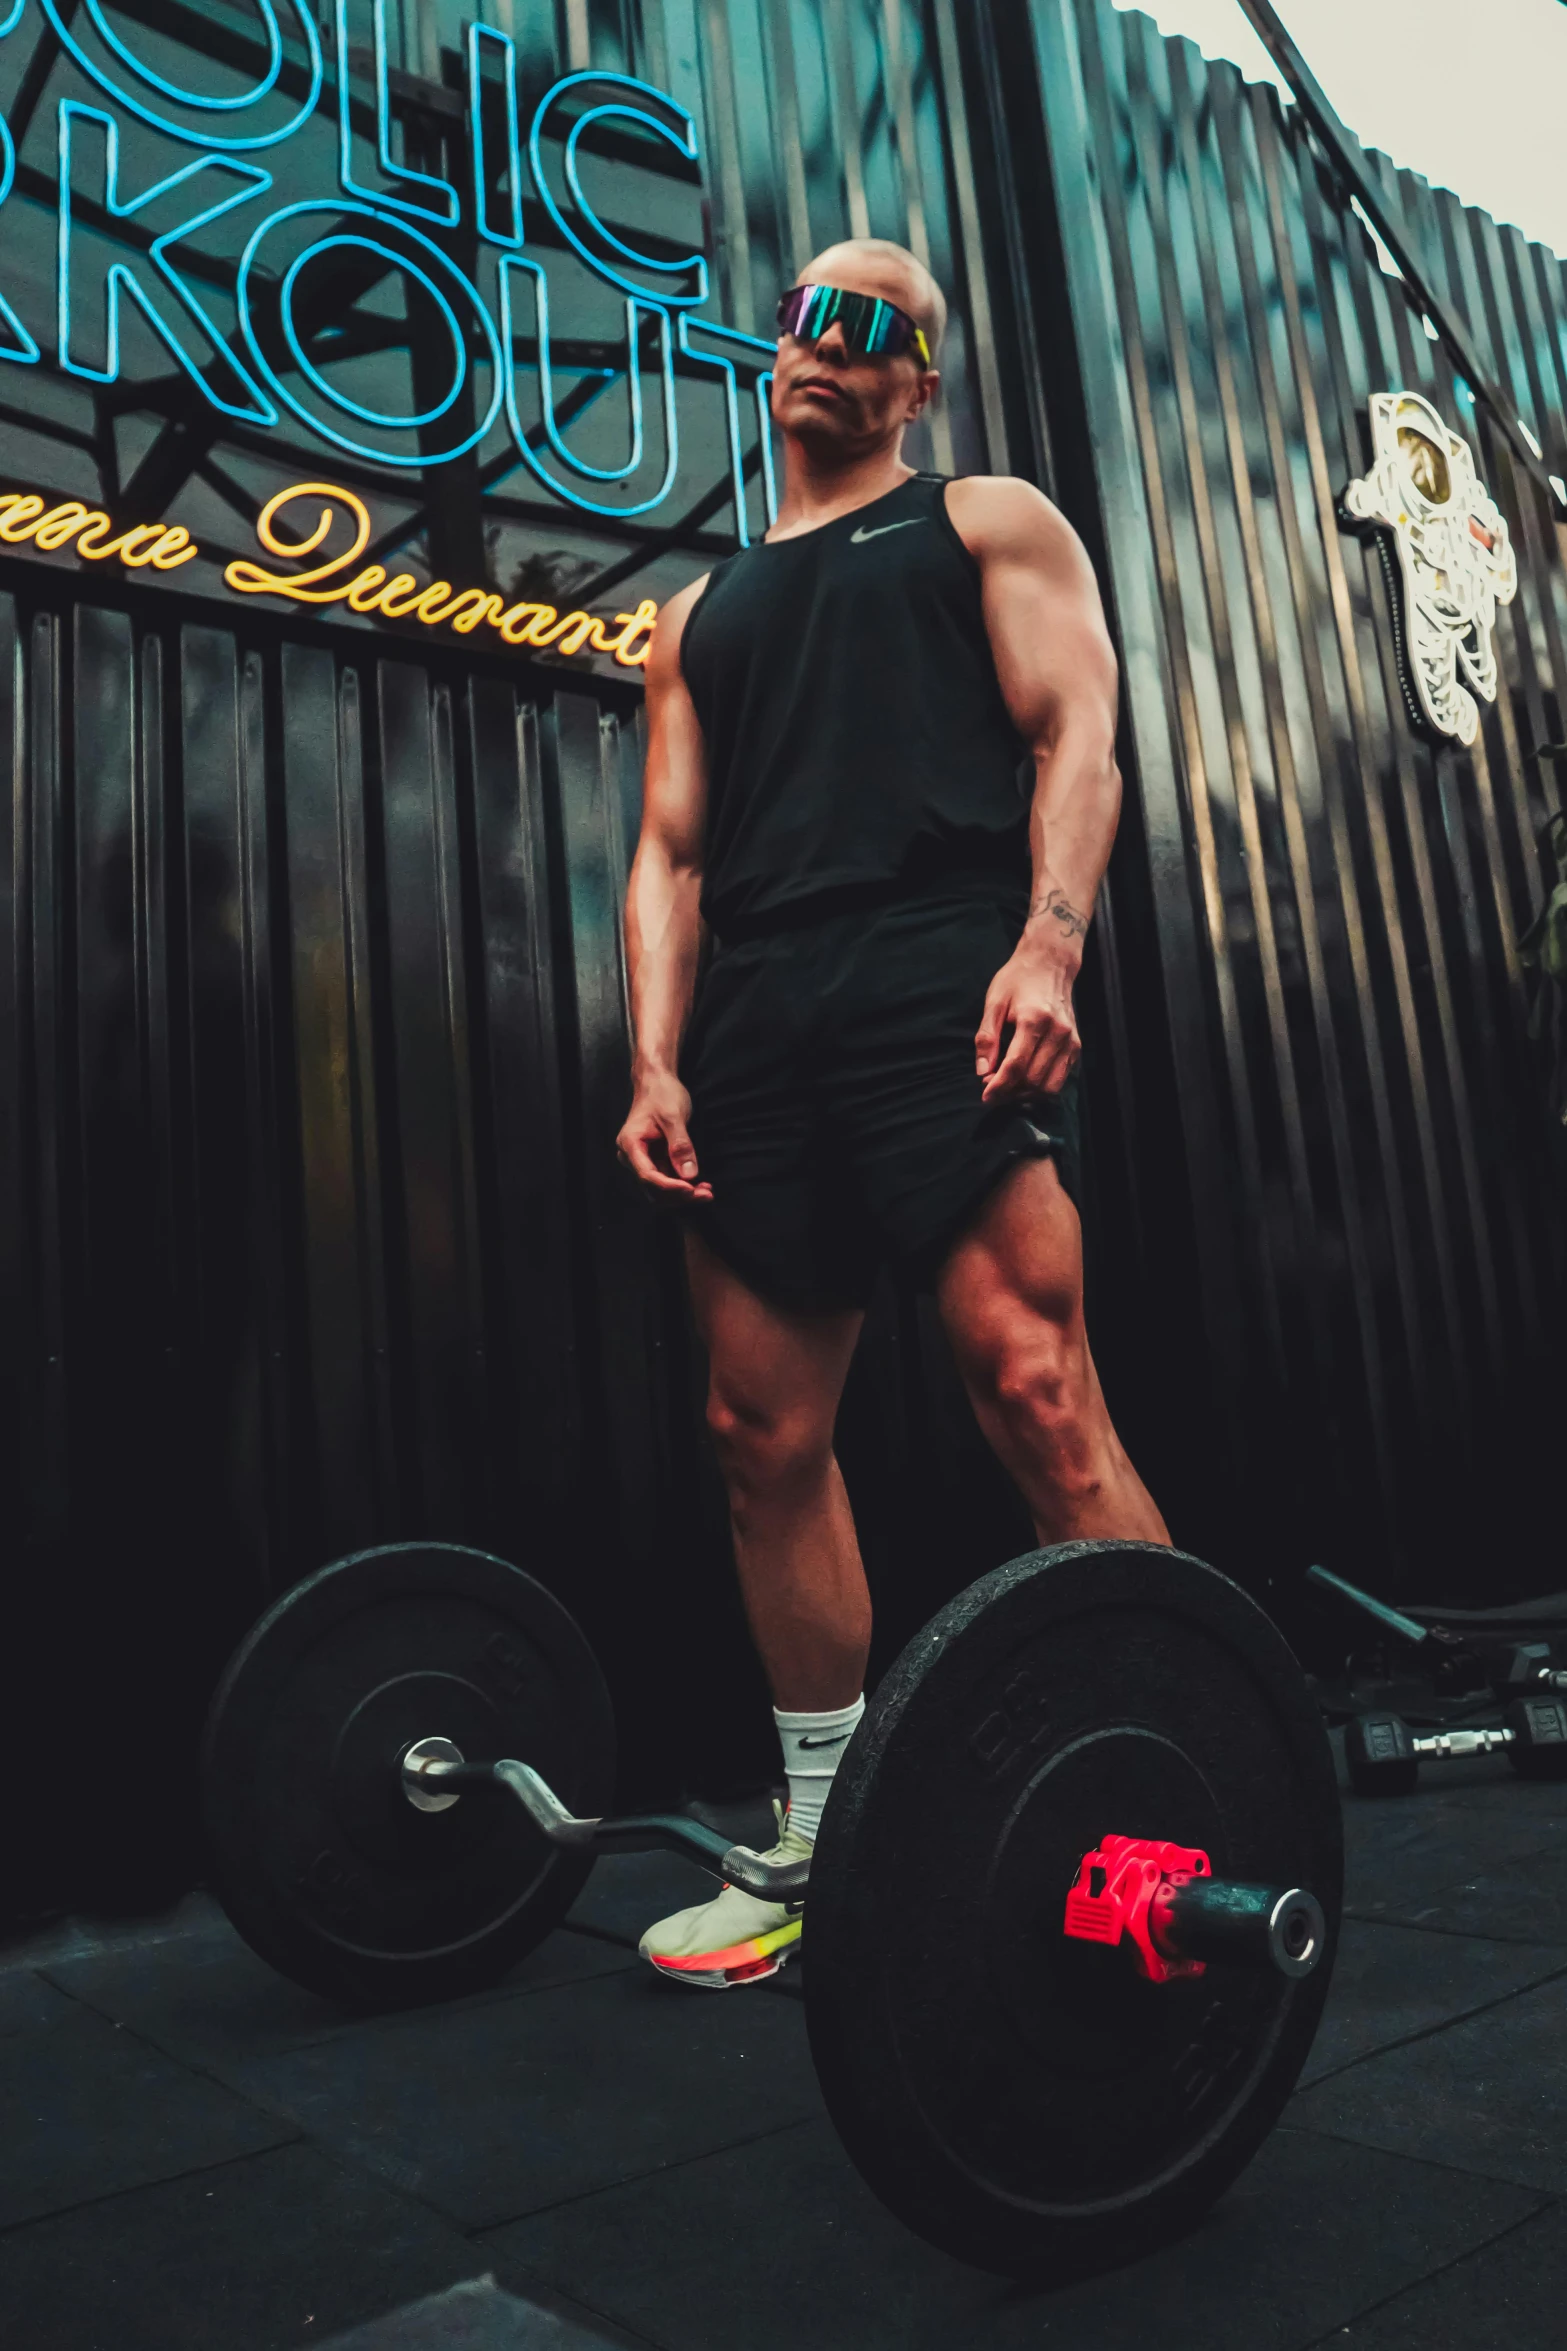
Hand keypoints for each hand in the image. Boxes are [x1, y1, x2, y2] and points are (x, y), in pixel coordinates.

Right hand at [616, 1070, 713, 1199]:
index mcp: (631, 1144)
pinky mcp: (653, 1160)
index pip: (648, 1175)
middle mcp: (632, 1156)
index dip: (670, 1187)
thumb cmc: (662, 1094)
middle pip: (653, 1187)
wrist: (657, 1081)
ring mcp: (642, 1159)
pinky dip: (682, 1185)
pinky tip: (700, 1185)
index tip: (692, 1189)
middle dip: (679, 1195)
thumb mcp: (673, 1117)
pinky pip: (666, 1179)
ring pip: (660, 1188)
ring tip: (707, 1192)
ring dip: (682, 1194)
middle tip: (706, 1195)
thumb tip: (689, 1175)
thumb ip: (680, 1146)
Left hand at [975, 925, 1081, 1103]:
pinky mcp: (1076, 1046)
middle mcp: (1058, 1033)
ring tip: (1009, 1086)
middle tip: (992, 1087)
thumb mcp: (994, 1002)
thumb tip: (982, 1072)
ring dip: (1027, 1094)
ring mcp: (1071, 1040)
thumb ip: (987, 1038)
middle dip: (1010, 1092)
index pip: (1016, 1066)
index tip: (985, 1097)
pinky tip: (1025, 1079)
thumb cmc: (1017, 980)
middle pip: (1033, 1080)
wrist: (1050, 964)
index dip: (999, 1086)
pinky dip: (1042, 1086)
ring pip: (1050, 1086)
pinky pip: (1061, 1079)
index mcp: (1035, 1020)